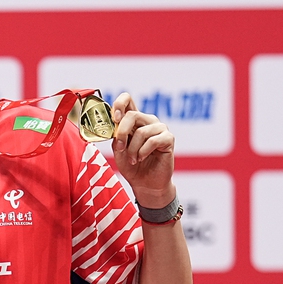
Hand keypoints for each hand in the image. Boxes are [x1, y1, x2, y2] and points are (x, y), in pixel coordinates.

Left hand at [110, 92, 176, 207]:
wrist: (145, 183)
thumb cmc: (131, 165)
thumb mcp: (118, 149)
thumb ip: (116, 135)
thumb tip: (114, 125)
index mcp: (133, 120)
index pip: (127, 99)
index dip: (119, 104)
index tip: (114, 118)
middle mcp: (147, 121)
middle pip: (132, 115)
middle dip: (122, 133)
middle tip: (120, 148)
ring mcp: (159, 128)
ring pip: (141, 131)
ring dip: (133, 149)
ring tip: (133, 159)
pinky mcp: (168, 138)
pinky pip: (153, 141)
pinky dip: (143, 152)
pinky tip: (142, 159)